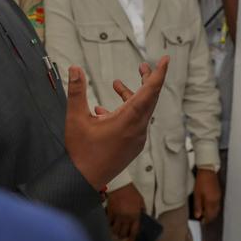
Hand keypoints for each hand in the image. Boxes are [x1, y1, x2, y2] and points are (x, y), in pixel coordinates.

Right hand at [64, 57, 169, 190]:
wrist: (82, 180)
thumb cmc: (80, 152)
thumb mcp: (75, 118)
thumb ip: (76, 91)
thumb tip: (75, 69)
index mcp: (128, 120)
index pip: (149, 91)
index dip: (158, 73)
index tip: (165, 60)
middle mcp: (137, 129)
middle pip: (149, 99)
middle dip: (146, 80)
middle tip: (142, 66)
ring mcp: (136, 139)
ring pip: (141, 111)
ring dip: (131, 96)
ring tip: (116, 85)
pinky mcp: (132, 146)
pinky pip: (135, 123)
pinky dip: (125, 111)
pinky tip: (103, 110)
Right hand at [107, 184, 144, 240]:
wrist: (121, 185)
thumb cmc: (132, 193)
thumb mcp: (141, 201)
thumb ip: (142, 210)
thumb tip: (143, 217)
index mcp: (135, 216)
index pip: (134, 232)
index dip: (131, 240)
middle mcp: (126, 218)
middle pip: (123, 233)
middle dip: (122, 236)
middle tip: (122, 236)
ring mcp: (117, 216)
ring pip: (115, 230)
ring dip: (115, 233)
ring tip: (116, 232)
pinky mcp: (110, 212)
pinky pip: (109, 223)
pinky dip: (109, 226)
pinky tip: (109, 225)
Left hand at [193, 168, 222, 223]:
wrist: (208, 171)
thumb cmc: (201, 181)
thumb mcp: (197, 194)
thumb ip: (198, 206)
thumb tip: (198, 216)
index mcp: (211, 202)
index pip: (210, 215)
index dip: (206, 220)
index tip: (201, 221)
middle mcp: (217, 200)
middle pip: (215, 213)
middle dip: (209, 217)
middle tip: (203, 218)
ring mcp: (218, 196)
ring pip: (217, 209)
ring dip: (212, 212)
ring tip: (205, 213)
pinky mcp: (218, 193)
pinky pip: (217, 203)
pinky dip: (213, 207)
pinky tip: (208, 205)